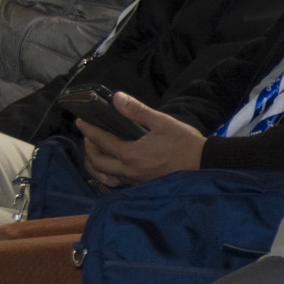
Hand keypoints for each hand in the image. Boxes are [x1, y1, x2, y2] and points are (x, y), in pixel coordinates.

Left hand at [77, 93, 206, 186]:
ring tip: (94, 150)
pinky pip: (115, 180)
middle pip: (97, 161)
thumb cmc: (184, 142)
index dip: (88, 130)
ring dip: (95, 161)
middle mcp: (128, 170)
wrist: (203, 164)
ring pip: (104, 174)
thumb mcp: (162, 122)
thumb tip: (116, 98)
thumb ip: (137, 111)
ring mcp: (134, 180)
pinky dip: (106, 172)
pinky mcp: (140, 185)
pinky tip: (110, 165)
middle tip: (88, 134)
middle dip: (88, 146)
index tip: (80, 121)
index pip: (102, 141)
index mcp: (131, 154)